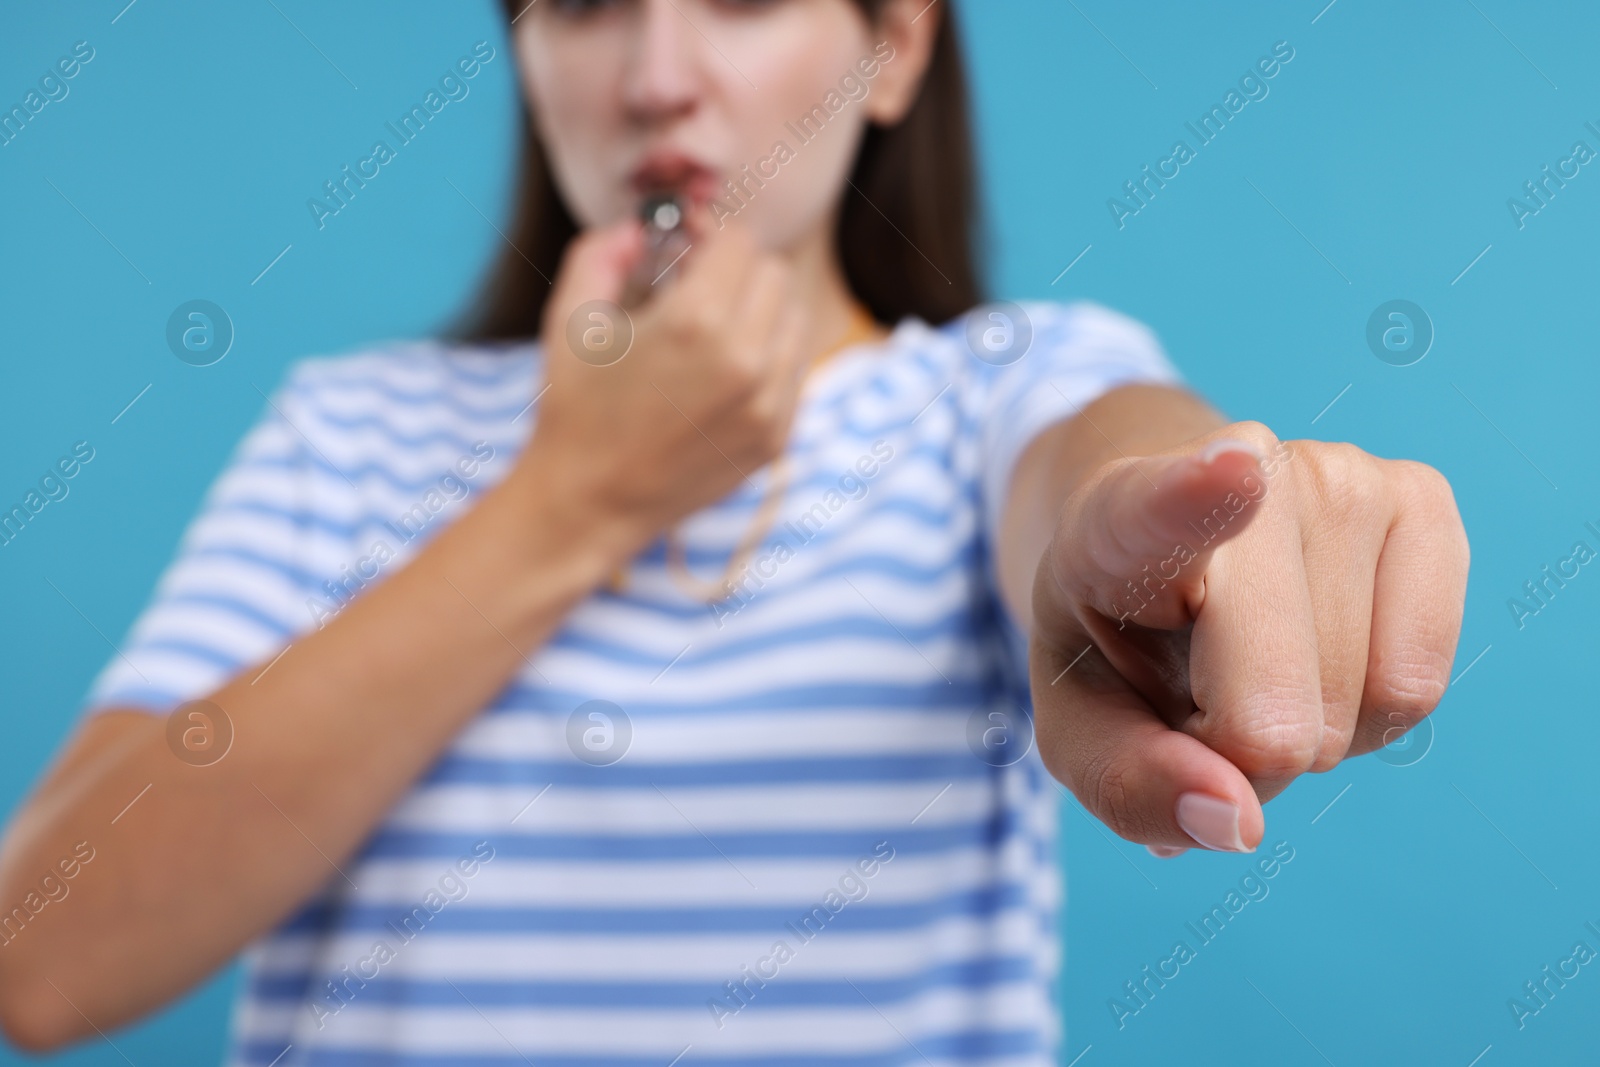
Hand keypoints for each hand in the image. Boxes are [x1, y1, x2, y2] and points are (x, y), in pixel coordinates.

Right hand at [518, 216, 806, 552]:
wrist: (591, 502)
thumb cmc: (575, 407)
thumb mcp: (570, 317)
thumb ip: (602, 250)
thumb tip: (639, 226)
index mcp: (695, 323)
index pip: (741, 241)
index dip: (710, 236)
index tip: (687, 250)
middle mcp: (745, 362)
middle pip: (775, 273)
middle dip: (738, 270)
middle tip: (698, 288)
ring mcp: (769, 405)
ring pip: (796, 318)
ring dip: (762, 310)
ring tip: (716, 328)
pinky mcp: (777, 436)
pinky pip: (794, 368)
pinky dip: (769, 356)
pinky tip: (724, 371)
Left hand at [1029, 422, 1468, 854]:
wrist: (1168, 544)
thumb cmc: (1120, 642)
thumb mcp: (1078, 726)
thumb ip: (1130, 784)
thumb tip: (1237, 821)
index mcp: (1117, 518)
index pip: (1161, 508)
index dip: (1196, 497)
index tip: (1232, 470)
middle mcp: (1240, 466)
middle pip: (1272, 715)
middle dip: (1240, 753)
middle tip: (1196, 691)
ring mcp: (1342, 476)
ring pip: (1357, 707)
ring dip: (1305, 733)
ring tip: (1254, 662)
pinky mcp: (1421, 500)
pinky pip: (1418, 688)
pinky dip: (1371, 715)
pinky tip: (1322, 655)